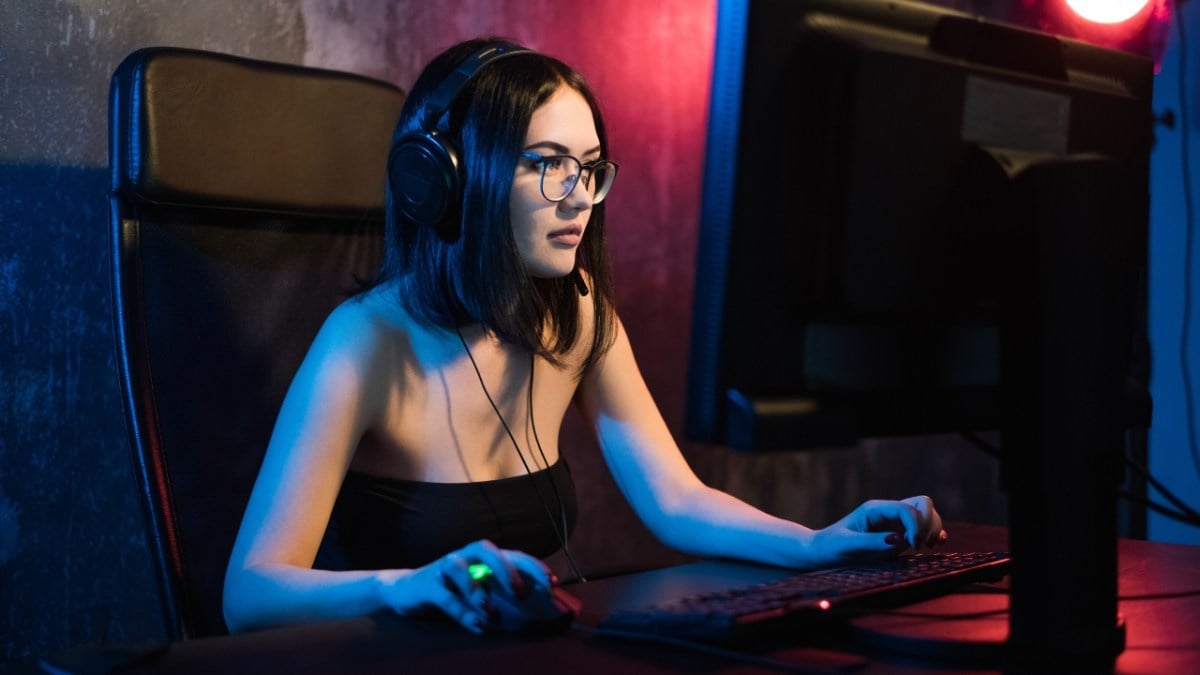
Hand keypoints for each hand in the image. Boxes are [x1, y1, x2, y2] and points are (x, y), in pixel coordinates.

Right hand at [382, 539, 553, 633]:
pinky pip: (446, 596)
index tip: (552, 583)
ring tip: (492, 614)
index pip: (514, 555)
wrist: (407, 591)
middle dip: (507, 569)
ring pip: (461, 568)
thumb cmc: (453, 590)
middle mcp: (467, 555)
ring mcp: (446, 566)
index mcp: (485, 556)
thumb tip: (537, 607)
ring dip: (478, 590)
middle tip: (520, 592)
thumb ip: (502, 593)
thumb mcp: (481, 589)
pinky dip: (462, 611)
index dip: (534, 567)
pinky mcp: (428, 583)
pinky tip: (477, 626)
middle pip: (489, 550)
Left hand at [809, 496, 946, 566]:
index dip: (915, 524)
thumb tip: (898, 540)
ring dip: (933, 528)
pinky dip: (933, 534)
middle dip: (928, 522)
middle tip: (920, 544)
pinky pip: (923, 529)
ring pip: (926, 515)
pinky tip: (936, 543)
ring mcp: (895, 524)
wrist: (822, 553)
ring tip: (927, 546)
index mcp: (875, 509)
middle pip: (922, 504)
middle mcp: (888, 513)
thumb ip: (871, 542)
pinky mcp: (899, 537)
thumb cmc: (831, 546)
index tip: (913, 545)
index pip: (906, 509)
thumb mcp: (846, 545)